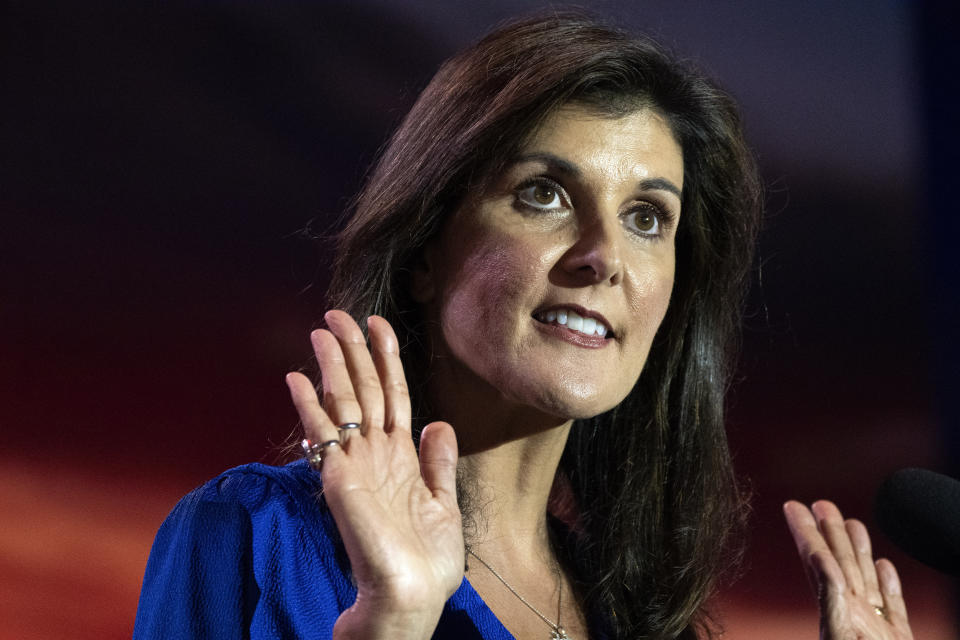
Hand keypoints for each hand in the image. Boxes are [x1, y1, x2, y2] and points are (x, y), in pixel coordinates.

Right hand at [286, 310, 463, 639]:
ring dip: (332, 363)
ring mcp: (355, 461)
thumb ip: (437, 462)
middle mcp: (375, 451)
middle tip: (339, 312)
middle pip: (365, 387)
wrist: (409, 593)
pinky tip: (297, 377)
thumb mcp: (443, 503)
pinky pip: (322, 432)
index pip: (393, 392)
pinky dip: (309, 404)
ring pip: (344, 400)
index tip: (380, 323)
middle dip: (354, 348)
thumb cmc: (426, 558)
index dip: (387, 357)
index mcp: (401, 454)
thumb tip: (439, 422)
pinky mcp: (339, 475)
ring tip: (322, 328)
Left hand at [784, 500, 912, 639]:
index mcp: (836, 611)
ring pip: (866, 581)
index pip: (816, 560)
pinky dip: (889, 585)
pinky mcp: (896, 639)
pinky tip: (884, 567)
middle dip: (832, 532)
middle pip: (840, 563)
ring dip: (859, 552)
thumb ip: (831, 601)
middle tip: (822, 504)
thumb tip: (822, 560)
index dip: (805, 531)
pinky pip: (893, 608)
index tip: (793, 506)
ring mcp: (873, 628)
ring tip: (853, 524)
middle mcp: (851, 616)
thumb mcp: (839, 635)